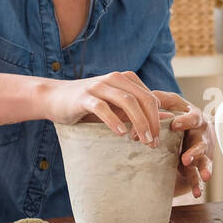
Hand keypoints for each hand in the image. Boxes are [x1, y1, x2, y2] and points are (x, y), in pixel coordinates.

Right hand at [43, 70, 160, 146]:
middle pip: (142, 99)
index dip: (156, 119)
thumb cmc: (88, 104)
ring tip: (142, 140)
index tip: (155, 139)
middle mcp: (114, 79)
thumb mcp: (115, 106)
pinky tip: (120, 134)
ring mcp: (99, 86)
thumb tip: (167, 119)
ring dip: (138, 122)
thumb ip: (136, 111)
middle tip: (153, 143)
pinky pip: (103, 107)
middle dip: (151, 122)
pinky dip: (114, 121)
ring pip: (127, 101)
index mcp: (125, 79)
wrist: (54, 97)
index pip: (150, 97)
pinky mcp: (84, 97)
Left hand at [153, 90, 213, 198]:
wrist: (190, 128)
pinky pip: (198, 176)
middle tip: (185, 158)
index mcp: (194, 117)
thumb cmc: (177, 113)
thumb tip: (141, 99)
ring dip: (202, 168)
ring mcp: (201, 152)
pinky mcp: (196, 166)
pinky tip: (197, 192)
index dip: (185, 121)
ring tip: (204, 176)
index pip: (192, 118)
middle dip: (194, 151)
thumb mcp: (169, 102)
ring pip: (204, 160)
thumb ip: (158, 99)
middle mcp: (201, 135)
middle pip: (201, 143)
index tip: (175, 125)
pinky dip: (198, 184)